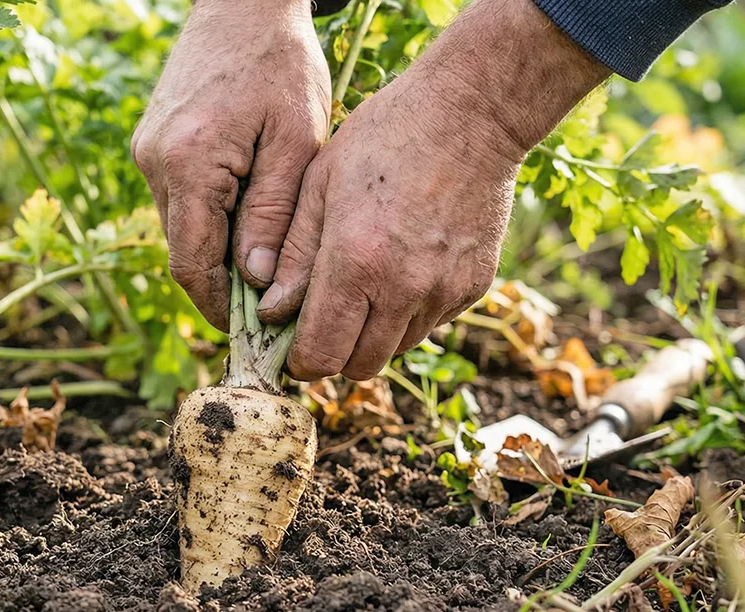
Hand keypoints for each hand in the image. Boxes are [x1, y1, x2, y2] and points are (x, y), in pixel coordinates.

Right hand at [131, 0, 328, 329]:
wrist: (243, 3)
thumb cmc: (283, 65)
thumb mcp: (297, 142)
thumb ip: (273, 215)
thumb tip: (258, 283)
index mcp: (190, 164)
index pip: (193, 265)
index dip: (220, 309)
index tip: (254, 337)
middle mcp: (155, 162)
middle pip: (183, 252)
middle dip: (222, 288)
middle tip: (270, 312)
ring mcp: (147, 151)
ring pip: (181, 229)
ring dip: (218, 254)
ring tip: (268, 267)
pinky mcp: (152, 142)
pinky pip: (180, 201)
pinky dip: (211, 221)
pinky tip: (249, 222)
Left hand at [254, 0, 608, 379]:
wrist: (474, 113)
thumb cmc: (384, 137)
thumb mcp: (318, 182)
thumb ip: (291, 253)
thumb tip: (270, 310)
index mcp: (355, 263)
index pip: (321, 356)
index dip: (300, 360)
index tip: (291, 345)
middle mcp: (404, 289)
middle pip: (359, 366)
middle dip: (334, 353)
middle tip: (322, 320)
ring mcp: (444, 291)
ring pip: (396, 349)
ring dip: (372, 334)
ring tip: (364, 285)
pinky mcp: (473, 286)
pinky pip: (431, 323)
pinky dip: (409, 312)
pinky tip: (402, 265)